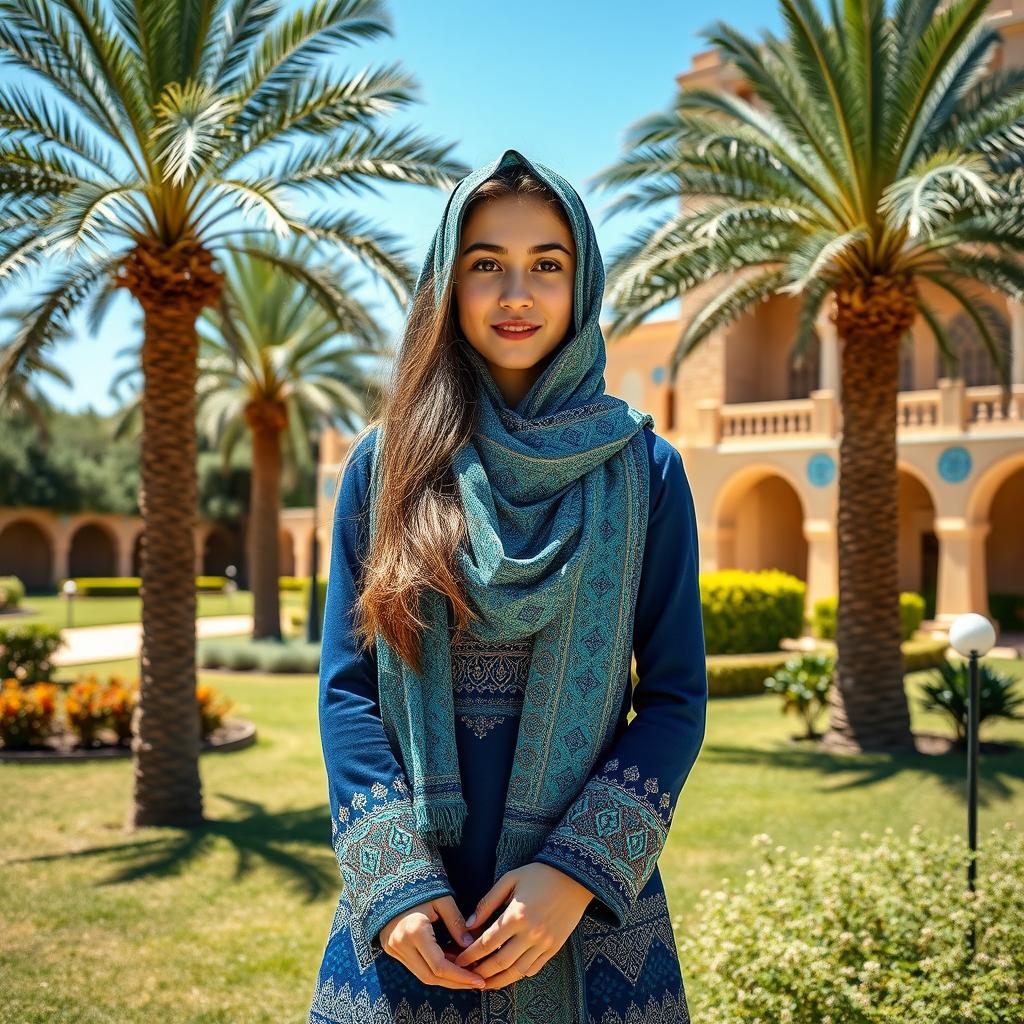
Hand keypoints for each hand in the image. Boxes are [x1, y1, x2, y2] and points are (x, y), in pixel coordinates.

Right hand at [378, 894, 485, 989]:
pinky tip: (451, 964)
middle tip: (477, 982)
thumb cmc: (420, 887)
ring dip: (445, 978)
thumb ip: (457, 923)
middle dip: (455, 983)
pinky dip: (434, 969)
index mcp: (415, 932)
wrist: (391, 881)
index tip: (479, 980)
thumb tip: (470, 946)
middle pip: (431, 977)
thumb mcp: (443, 900)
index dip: (461, 976)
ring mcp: (393, 949)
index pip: (440, 966)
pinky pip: (415, 967)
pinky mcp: (391, 949)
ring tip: (467, 974)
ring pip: (422, 975)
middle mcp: (401, 944)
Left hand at [452, 863, 594, 988]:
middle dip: (480, 972)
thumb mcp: (510, 879)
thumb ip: (488, 903)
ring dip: (498, 981)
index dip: (470, 955)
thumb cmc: (539, 874)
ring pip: (517, 972)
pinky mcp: (554, 948)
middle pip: (499, 963)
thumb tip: (469, 925)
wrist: (574, 877)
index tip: (459, 960)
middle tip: (467, 976)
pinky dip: (519, 975)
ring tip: (485, 983)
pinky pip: (534, 969)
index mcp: (515, 916)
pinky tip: (508, 975)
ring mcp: (544, 943)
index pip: (487, 943)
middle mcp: (530, 934)